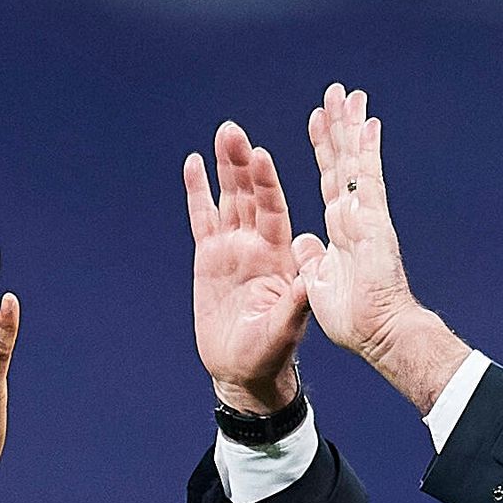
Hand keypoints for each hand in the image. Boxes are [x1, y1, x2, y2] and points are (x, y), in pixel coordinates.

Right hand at [185, 120, 307, 415]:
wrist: (244, 371)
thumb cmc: (271, 353)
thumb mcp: (286, 329)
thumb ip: (294, 302)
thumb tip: (308, 277)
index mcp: (280, 256)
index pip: (274, 212)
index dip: (267, 185)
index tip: (261, 158)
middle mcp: (257, 245)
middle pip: (249, 196)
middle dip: (242, 164)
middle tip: (233, 131)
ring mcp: (233, 248)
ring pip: (227, 199)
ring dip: (224, 168)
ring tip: (222, 134)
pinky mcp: (209, 258)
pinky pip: (202, 218)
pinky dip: (198, 191)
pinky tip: (194, 163)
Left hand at [298, 85, 431, 372]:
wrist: (379, 333)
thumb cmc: (354, 319)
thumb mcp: (319, 283)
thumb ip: (312, 258)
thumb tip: (303, 240)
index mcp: (341, 229)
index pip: (331, 179)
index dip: (324, 151)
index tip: (318, 123)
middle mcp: (355, 215)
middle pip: (344, 162)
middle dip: (338, 127)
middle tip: (335, 93)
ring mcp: (366, 215)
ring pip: (356, 161)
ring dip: (350, 126)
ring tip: (346, 94)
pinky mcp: (374, 220)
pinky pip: (367, 178)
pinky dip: (367, 150)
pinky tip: (367, 122)